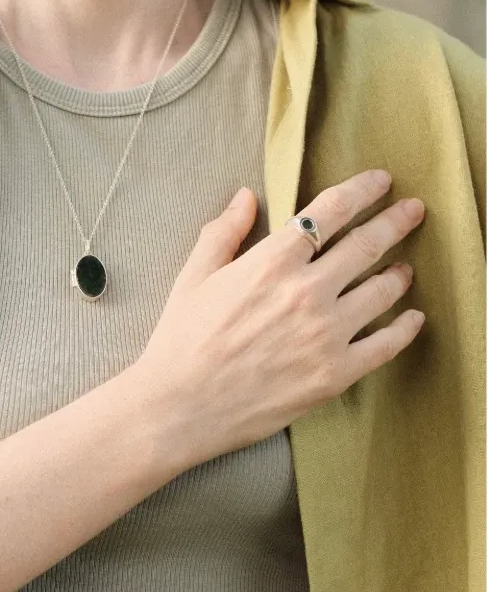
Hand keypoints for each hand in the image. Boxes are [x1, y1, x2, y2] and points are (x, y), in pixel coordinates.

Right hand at [130, 169, 425, 467]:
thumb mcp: (193, 278)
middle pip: (368, 244)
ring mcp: (326, 334)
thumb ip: (223, 234)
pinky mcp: (334, 374)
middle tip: (413, 211)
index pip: (331, 211)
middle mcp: (307, 292)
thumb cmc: (179, 344)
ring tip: (404, 270)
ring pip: (383, 291)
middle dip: (395, 221)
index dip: (362, 190)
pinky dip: (405, 328)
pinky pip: (385, 345)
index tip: (380, 182)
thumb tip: (245, 197)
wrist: (178, 409)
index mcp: (272, 262)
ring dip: (398, 274)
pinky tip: (411, 319)